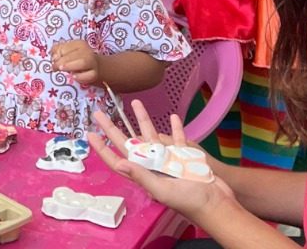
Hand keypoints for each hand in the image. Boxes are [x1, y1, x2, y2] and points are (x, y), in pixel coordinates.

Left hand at [51, 39, 101, 85]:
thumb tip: (54, 56)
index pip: (66, 47)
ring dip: (70, 66)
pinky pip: (89, 75)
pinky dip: (80, 77)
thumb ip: (58, 51)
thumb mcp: (68, 51)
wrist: (95, 66)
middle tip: (54, 67)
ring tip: (61, 69)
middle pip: (73, 55)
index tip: (53, 59)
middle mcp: (87, 52)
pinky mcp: (95, 74)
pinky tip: (73, 77)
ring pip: (82, 63)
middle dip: (61, 61)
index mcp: (79, 44)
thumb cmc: (77, 58)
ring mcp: (92, 63)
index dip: (57, 54)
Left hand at [90, 100, 232, 221]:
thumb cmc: (188, 201)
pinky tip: (172, 117)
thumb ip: (141, 175)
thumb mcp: (162, 190)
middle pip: (128, 142)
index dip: (103, 148)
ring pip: (152, 134)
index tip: (90, 135)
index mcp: (144, 173)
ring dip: (144, 119)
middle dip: (113, 127)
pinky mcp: (184, 155)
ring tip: (135, 102)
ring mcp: (168, 158)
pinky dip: (175, 127)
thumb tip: (119, 162)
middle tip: (100, 112)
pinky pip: (178, 137)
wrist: (216, 203)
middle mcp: (152, 164)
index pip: (117, 159)